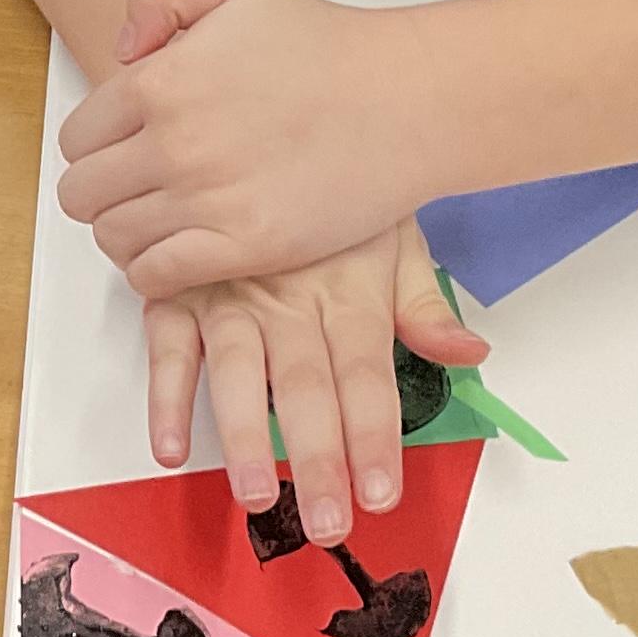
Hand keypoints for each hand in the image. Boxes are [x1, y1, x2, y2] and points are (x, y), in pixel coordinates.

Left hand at [58, 0, 445, 298]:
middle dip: (101, 194)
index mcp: (160, 82)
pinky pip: (156, 277)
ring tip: (160, 223)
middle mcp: (172, 143)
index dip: (94, 148)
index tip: (122, 152)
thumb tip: (123, 48)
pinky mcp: (244, 246)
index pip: (75, 139)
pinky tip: (182, 253)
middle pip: (81, 194)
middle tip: (136, 191)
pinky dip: (155, 272)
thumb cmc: (328, 45)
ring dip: (127, 234)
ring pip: (113, 238)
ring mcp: (206, 199)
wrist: (406, 99)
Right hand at [144, 222, 483, 547]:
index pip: (367, 375)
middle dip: (318, 459)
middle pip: (305, 388)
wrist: (250, 116)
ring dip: (244, 438)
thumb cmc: (327, 188)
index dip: (373, 436)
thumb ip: (424, 303)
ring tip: (258, 496)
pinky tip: (170, 445)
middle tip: (327, 521)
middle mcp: (289, 298)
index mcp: (347, 291)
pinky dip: (165, 398)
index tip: (379, 494)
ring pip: (238, 373)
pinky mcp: (176, 290)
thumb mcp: (391, 233)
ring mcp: (229, 294)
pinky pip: (167, 347)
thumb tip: (471, 351)